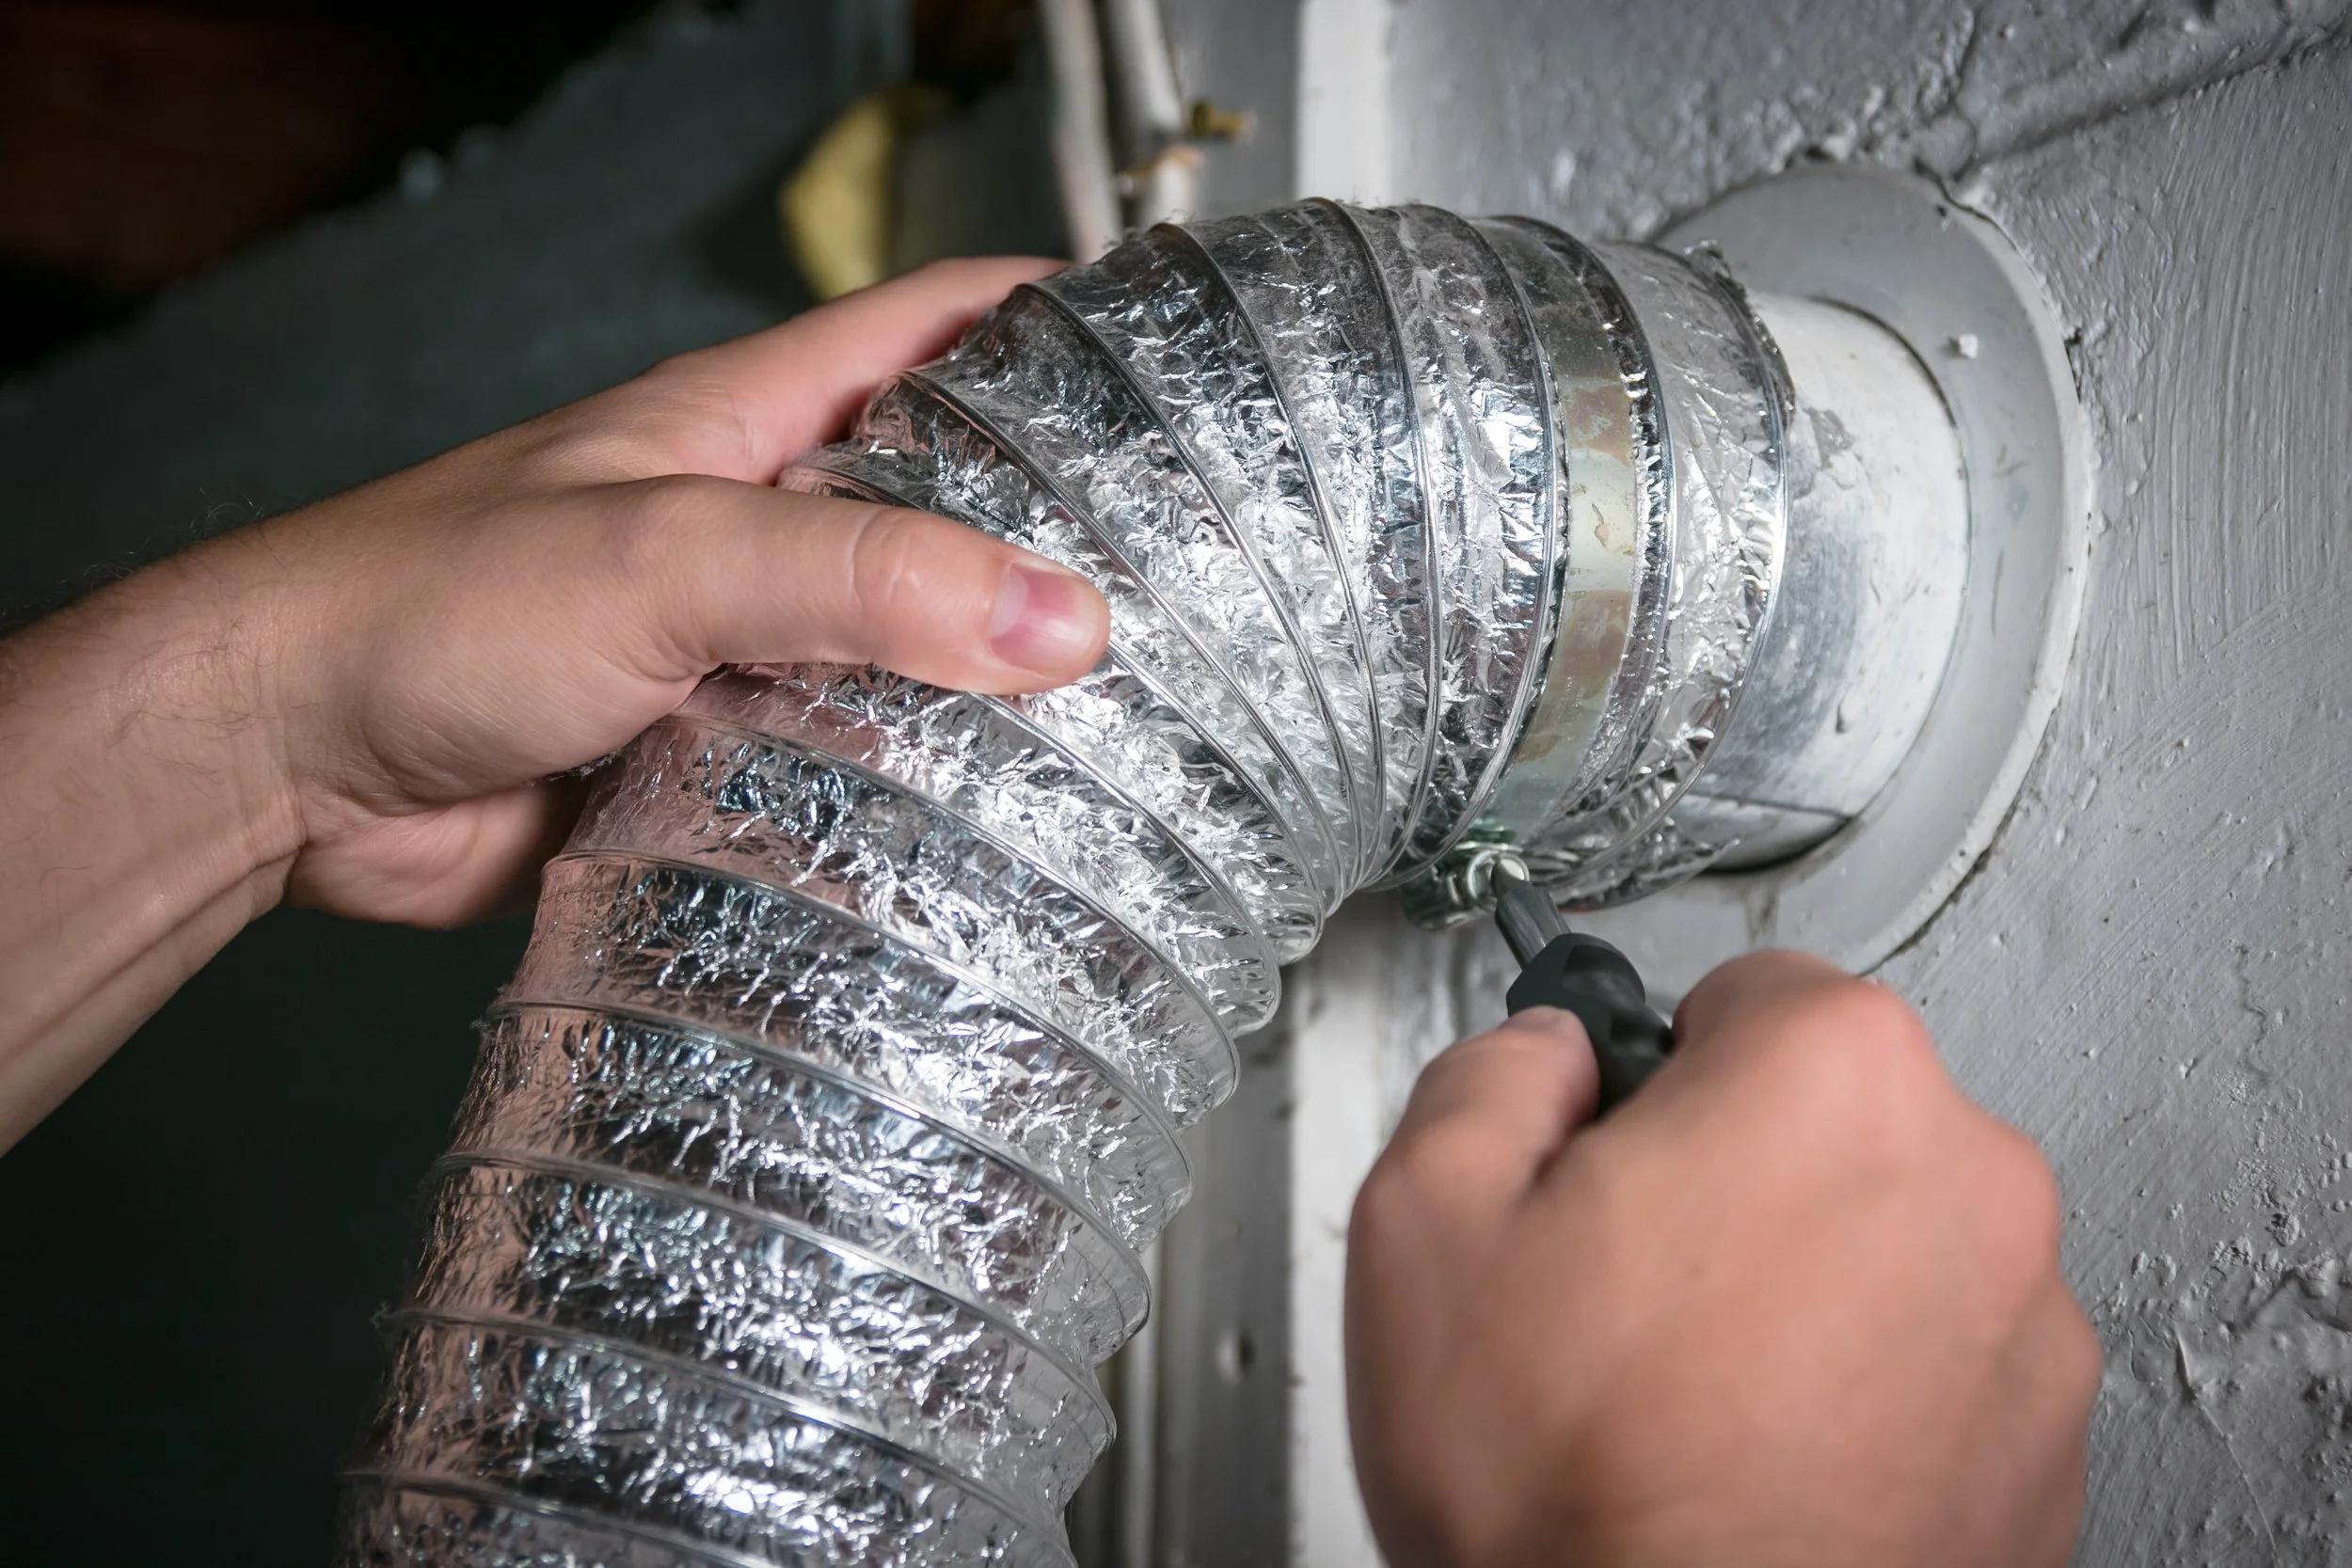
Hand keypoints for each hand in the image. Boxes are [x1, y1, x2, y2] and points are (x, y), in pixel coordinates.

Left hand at [0, 257, 1105, 1144]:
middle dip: (1059, 539)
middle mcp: (758, 524)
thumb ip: (860, 577)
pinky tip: (985, 836)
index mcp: (754, 420)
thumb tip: (1055, 618)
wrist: (288, 761)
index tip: (1179, 363)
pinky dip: (911, 797)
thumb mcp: (669, 555)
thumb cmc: (429, 604)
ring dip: (991, 692)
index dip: (1063, 323)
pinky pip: (845, 768)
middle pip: (948, 506)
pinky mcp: (714, 757)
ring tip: (1128, 729)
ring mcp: (739, 646)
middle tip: (1189, 590)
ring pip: (905, 653)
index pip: (942, 327)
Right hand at [1345, 952, 2098, 1567]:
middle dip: (1731, 1173)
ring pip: (1885, 1241)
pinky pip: (1938, 1364)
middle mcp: (1967, 1179)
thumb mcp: (1422, 1218)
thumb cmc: (1571, 1489)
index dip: (1650, 1071)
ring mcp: (2026, 1325)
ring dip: (1803, 1285)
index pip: (1744, 991)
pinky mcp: (2045, 1452)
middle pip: (1827, 1114)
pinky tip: (1759, 1457)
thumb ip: (1490, 1072)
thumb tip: (1540, 1057)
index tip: (1613, 1146)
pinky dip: (1863, 1393)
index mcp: (1831, 1075)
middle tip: (1625, 1285)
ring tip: (1688, 1391)